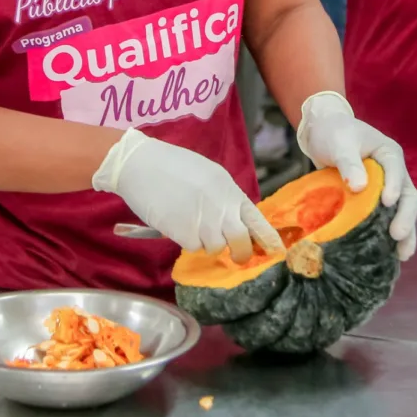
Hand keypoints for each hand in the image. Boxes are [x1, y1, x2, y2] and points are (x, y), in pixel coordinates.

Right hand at [92, 128, 281, 262]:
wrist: (140, 164)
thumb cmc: (172, 166)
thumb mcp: (208, 176)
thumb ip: (224, 198)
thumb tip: (234, 221)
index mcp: (229, 190)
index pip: (257, 220)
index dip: (268, 238)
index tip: (277, 251)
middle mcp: (222, 207)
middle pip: (241, 242)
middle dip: (240, 252)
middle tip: (234, 253)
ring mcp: (204, 221)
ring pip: (217, 247)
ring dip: (207, 242)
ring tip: (192, 224)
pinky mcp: (184, 233)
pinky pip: (194, 247)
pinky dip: (187, 240)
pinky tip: (177, 224)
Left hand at [297, 92, 416, 259]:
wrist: (323, 133)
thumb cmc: (333, 133)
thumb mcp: (339, 143)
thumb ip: (348, 162)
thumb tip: (359, 187)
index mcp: (388, 153)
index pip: (396, 169)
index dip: (394, 186)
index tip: (387, 203)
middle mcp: (394, 172)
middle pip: (408, 195)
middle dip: (405, 217)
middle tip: (397, 235)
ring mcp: (387, 188)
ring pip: (402, 211)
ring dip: (405, 232)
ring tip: (402, 254)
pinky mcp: (375, 201)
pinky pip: (387, 217)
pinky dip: (388, 234)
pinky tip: (388, 253)